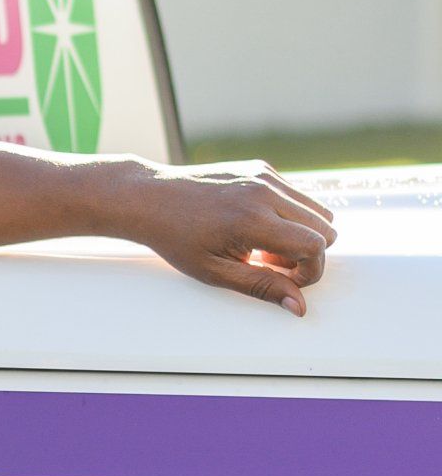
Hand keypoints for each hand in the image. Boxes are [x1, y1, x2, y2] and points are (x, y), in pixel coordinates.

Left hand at [109, 160, 336, 315]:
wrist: (151, 198)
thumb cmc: (177, 239)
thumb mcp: (216, 272)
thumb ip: (262, 287)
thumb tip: (300, 307)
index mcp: (253, 220)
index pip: (315, 246)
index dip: (310, 271)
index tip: (286, 280)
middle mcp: (264, 192)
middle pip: (324, 227)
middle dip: (307, 254)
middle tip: (269, 264)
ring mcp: (264, 175)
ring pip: (317, 210)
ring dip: (301, 234)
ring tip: (263, 247)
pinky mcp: (261, 168)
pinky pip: (297, 196)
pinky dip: (289, 215)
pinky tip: (255, 227)